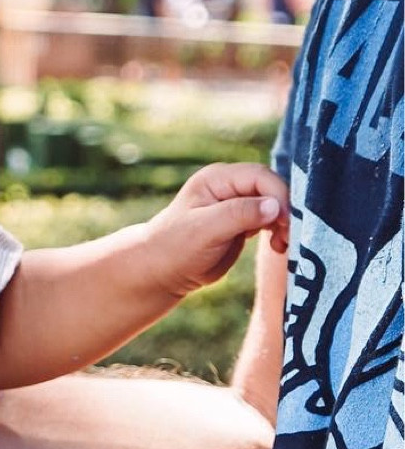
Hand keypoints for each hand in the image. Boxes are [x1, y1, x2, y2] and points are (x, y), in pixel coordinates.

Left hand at [142, 163, 289, 297]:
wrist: (160, 271)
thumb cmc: (175, 248)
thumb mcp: (204, 230)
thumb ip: (238, 214)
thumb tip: (275, 205)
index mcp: (218, 178)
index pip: (260, 176)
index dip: (278, 196)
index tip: (284, 222)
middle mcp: (230, 186)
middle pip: (272, 189)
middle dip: (285, 211)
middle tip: (288, 237)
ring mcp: (238, 204)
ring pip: (276, 205)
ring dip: (285, 223)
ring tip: (281, 244)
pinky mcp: (244, 222)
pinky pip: (272, 220)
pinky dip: (279, 232)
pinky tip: (278, 246)